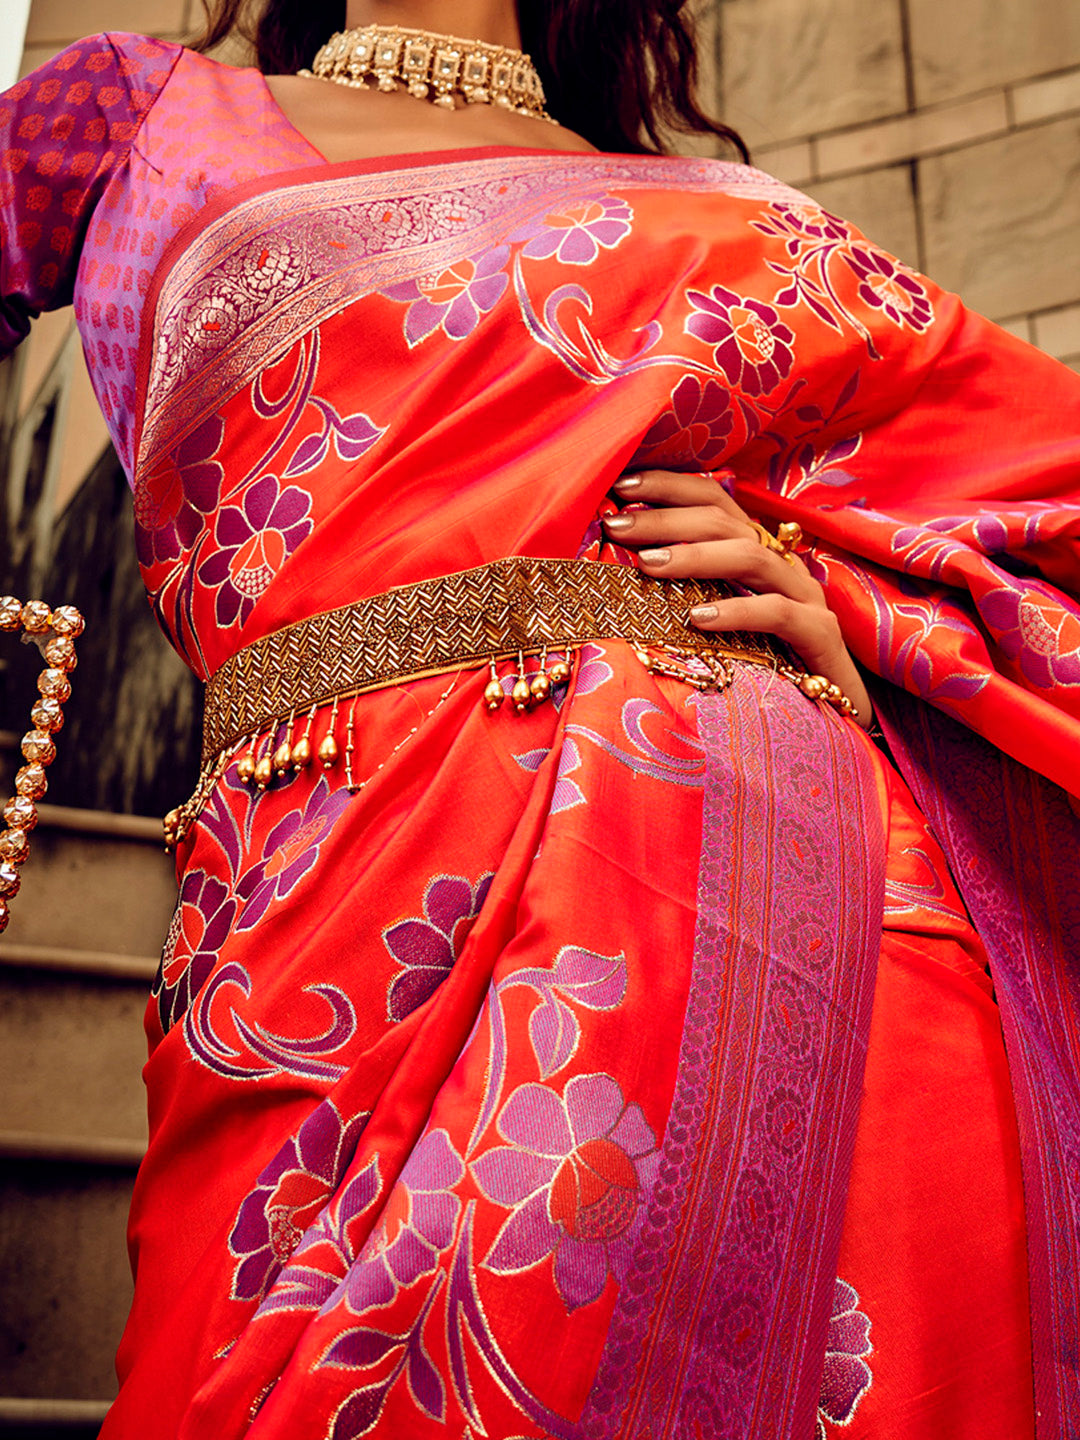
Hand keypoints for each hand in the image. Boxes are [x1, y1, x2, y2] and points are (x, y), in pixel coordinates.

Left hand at [603, 469, 873, 727]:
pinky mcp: (819, 634)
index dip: (669, 486)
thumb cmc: (762, 664)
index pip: (714, 499)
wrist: (832, 711)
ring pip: (751, 557)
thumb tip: (621, 566)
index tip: (620, 488)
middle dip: (666, 518)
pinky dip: (736, 611)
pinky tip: (697, 618)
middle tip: (617, 525)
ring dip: (695, 556)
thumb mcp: (715, 619)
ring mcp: (804, 596)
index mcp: (754, 552)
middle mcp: (780, 564)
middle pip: (725, 521)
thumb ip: (682, 589)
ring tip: (648, 565)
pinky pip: (777, 613)